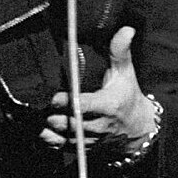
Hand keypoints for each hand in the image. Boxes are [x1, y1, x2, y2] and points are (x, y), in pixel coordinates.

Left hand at [40, 26, 156, 149]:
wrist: (140, 128)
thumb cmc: (128, 96)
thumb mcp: (126, 72)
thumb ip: (120, 51)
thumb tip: (126, 29)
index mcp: (108, 105)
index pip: (86, 106)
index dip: (69, 103)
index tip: (55, 98)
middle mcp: (100, 124)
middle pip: (74, 125)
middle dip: (57, 119)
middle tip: (43, 111)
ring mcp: (93, 138)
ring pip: (69, 138)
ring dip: (52, 132)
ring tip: (38, 123)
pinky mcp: (87, 146)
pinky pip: (68, 148)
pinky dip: (54, 143)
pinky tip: (43, 135)